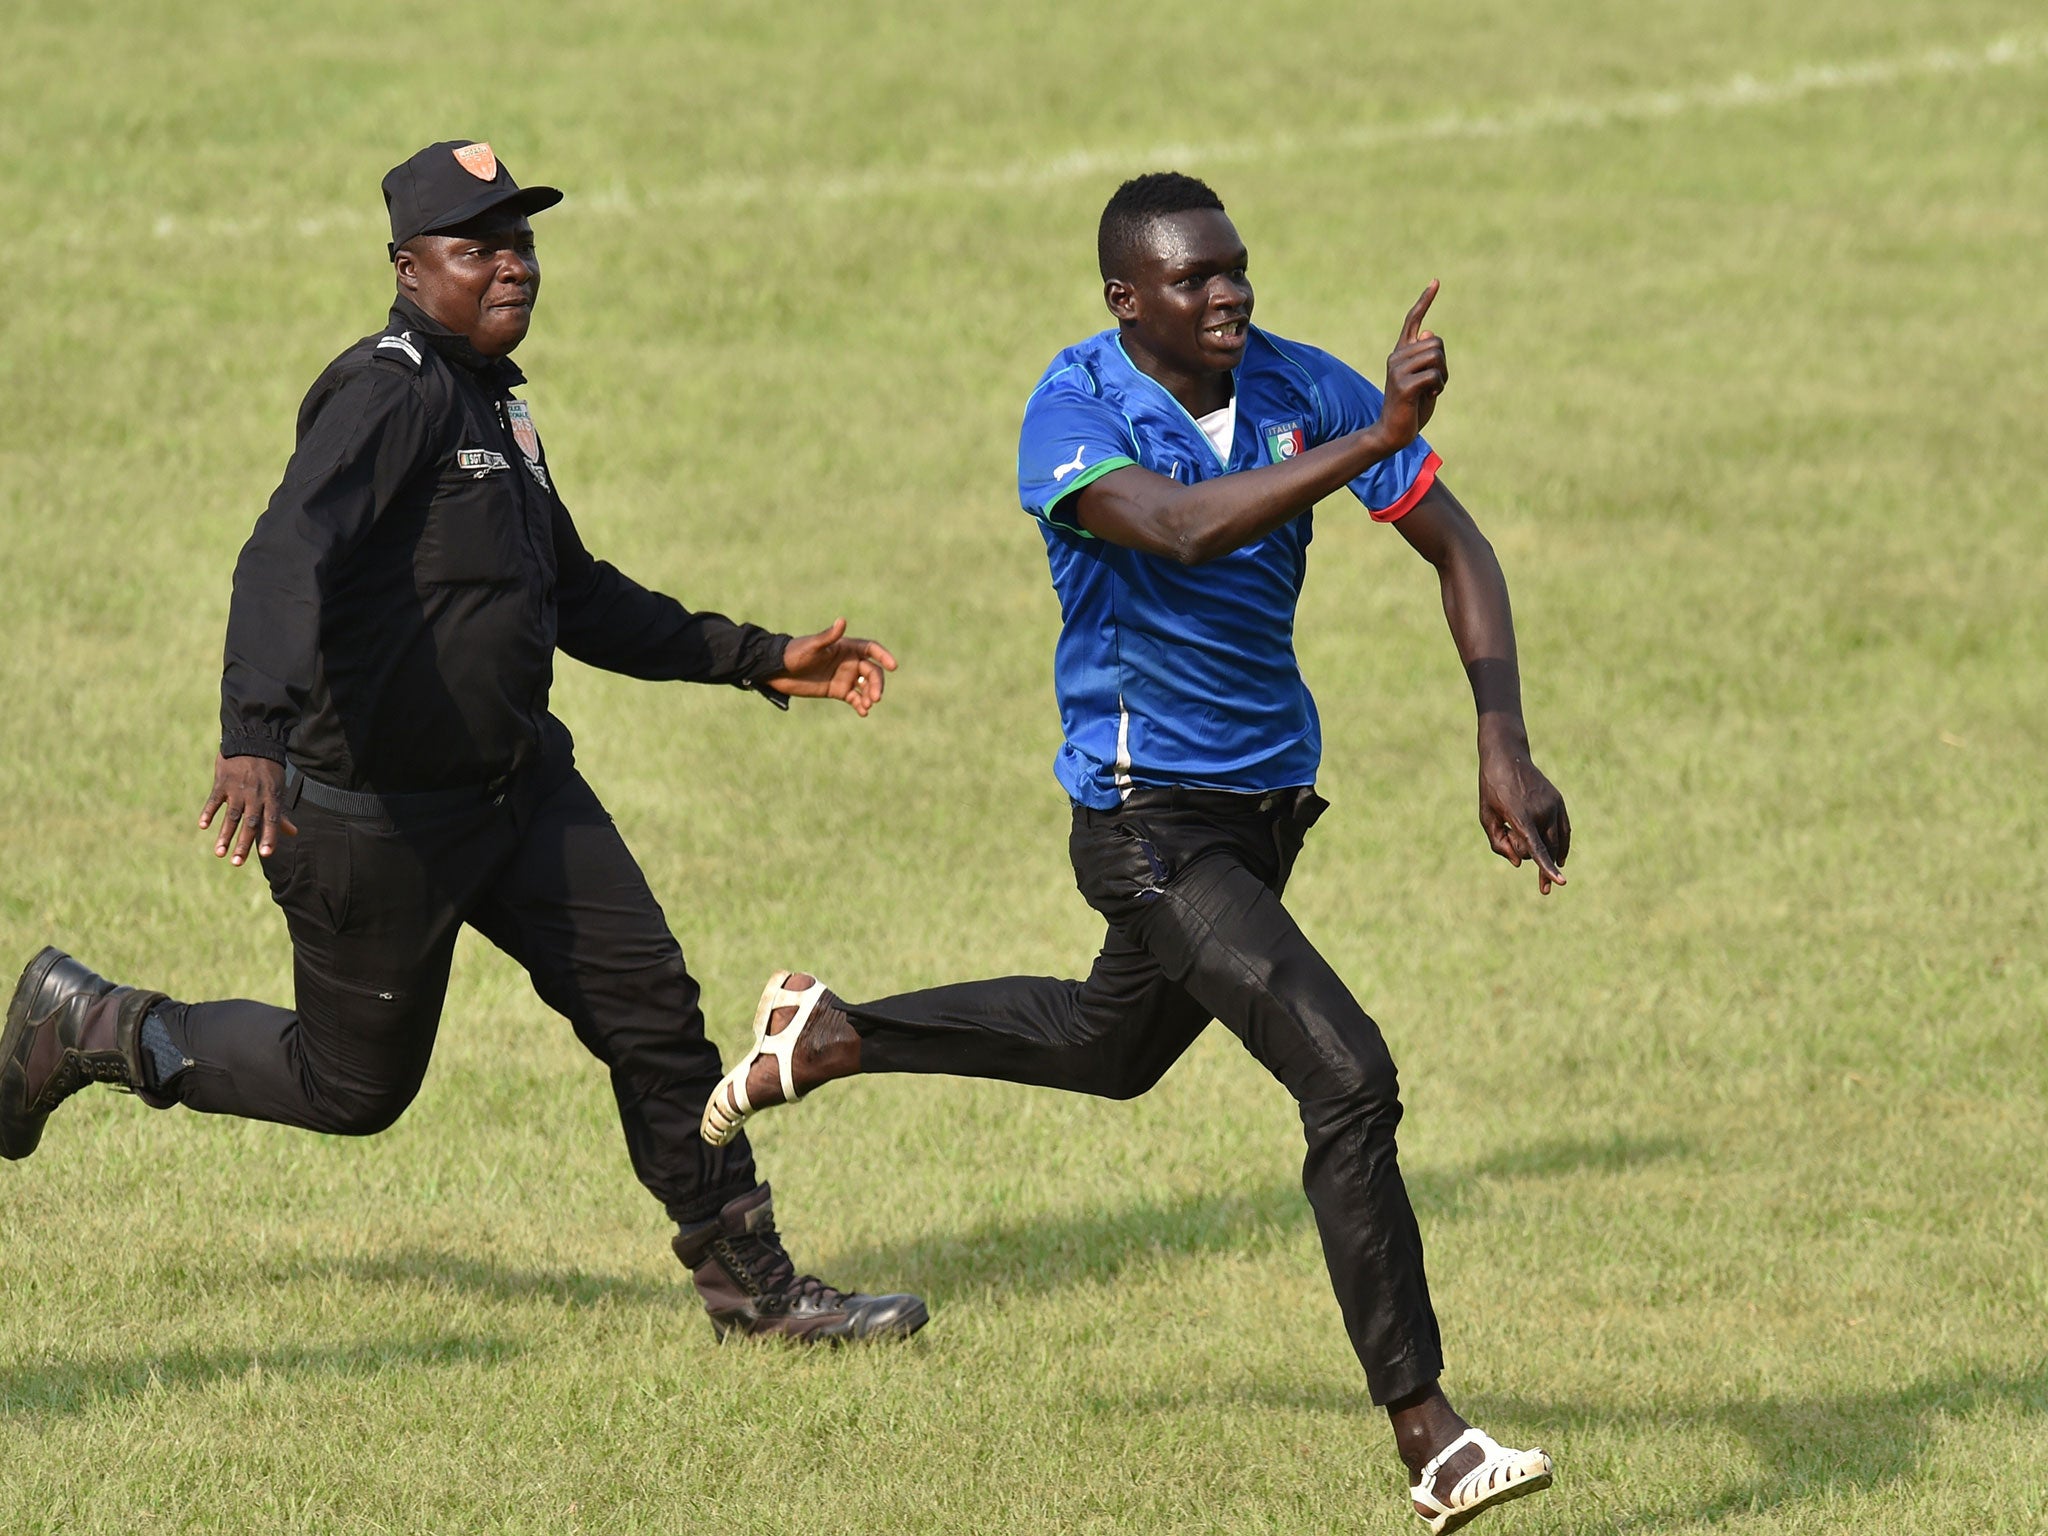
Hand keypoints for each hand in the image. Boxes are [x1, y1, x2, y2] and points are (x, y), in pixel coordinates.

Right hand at [199, 754, 297, 865]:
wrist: (252, 742)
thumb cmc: (268, 770)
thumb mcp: (278, 790)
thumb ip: (280, 814)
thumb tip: (293, 833)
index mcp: (271, 798)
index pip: (272, 821)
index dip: (269, 837)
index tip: (266, 854)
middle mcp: (255, 795)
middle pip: (250, 823)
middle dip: (243, 843)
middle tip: (237, 863)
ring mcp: (238, 789)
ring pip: (231, 815)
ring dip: (224, 835)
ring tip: (219, 853)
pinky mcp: (222, 782)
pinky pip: (214, 800)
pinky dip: (209, 812)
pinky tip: (203, 826)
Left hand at [767, 619, 898, 717]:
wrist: (777, 671)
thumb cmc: (794, 654)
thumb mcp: (812, 646)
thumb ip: (828, 636)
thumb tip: (842, 620)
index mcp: (845, 647)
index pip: (871, 649)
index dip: (883, 656)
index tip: (893, 666)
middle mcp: (849, 662)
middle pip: (872, 671)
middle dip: (877, 684)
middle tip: (876, 697)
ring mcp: (844, 677)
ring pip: (866, 686)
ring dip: (870, 695)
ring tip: (867, 705)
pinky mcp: (838, 691)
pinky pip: (855, 698)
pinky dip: (860, 705)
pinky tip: (863, 712)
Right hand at [1380, 280, 1447, 447]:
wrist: (1391, 434)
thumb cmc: (1410, 408)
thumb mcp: (1422, 379)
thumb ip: (1426, 358)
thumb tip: (1428, 331)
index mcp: (1400, 353)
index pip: (1412, 320)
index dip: (1425, 300)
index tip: (1436, 281)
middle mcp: (1396, 357)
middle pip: (1436, 342)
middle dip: (1444, 364)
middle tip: (1436, 384)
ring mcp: (1397, 370)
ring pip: (1436, 356)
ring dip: (1443, 376)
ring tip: (1431, 391)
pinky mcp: (1403, 385)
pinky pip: (1434, 376)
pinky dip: (1439, 387)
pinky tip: (1429, 397)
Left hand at [1477, 722, 1569, 894]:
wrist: (1507, 757)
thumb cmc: (1491, 789)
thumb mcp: (1486, 817)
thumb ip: (1499, 843)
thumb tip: (1520, 863)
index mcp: (1520, 816)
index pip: (1537, 848)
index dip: (1547, 868)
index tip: (1561, 882)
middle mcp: (1541, 811)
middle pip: (1545, 850)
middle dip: (1531, 857)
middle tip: (1508, 837)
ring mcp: (1553, 805)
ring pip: (1556, 842)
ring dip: (1544, 850)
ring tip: (1526, 843)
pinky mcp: (1559, 801)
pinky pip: (1565, 830)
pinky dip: (1562, 844)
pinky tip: (1559, 858)